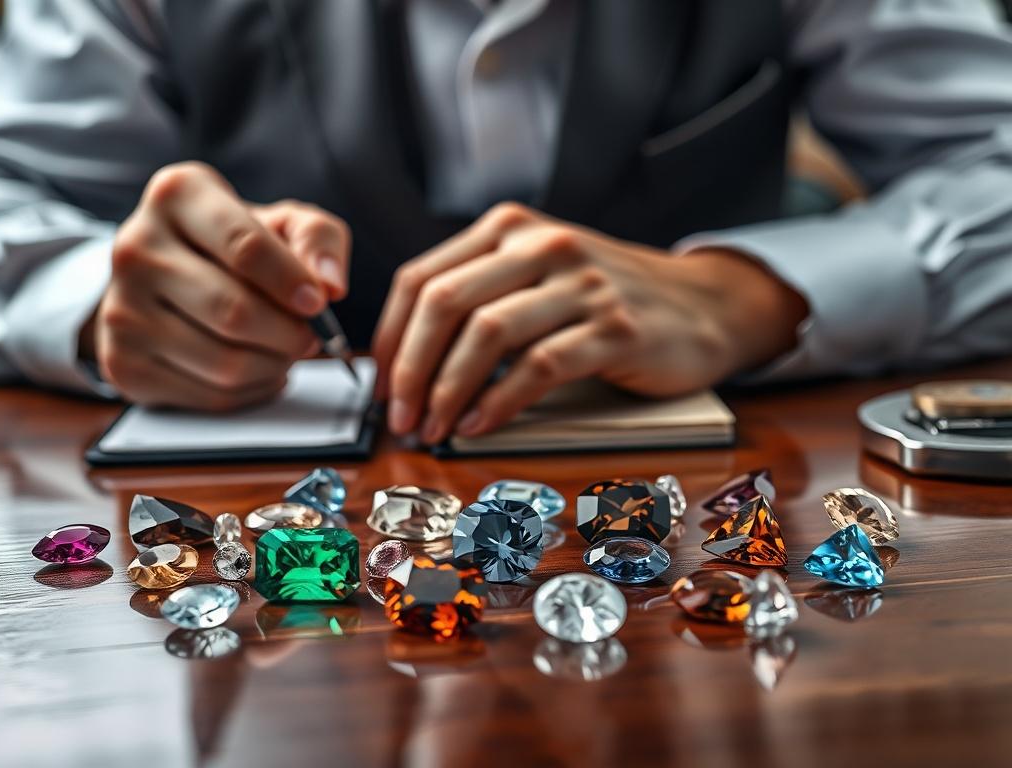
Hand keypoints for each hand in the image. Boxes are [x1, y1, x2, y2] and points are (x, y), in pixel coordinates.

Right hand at [83, 162, 350, 409]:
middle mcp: (136, 247)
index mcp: (178, 196)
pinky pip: (209, 394)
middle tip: (310, 336)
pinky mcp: (124, 362)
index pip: (244, 246)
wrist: (166, 278)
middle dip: (289, 334)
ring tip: (286, 351)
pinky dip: (252, 390)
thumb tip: (330, 285)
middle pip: (233, 312)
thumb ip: (319, 240)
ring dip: (274, 365)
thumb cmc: (236, 245)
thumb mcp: (283, 223)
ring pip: (224, 362)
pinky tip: (260, 369)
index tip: (318, 303)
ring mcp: (121, 308)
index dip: (291, 282)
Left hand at [372, 203, 805, 441]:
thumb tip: (405, 358)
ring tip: (435, 428)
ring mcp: (581, 283)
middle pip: (444, 303)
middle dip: (409, 369)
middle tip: (400, 418)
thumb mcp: (537, 276)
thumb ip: (479, 296)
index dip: (389, 338)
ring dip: (447, 391)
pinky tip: (481, 426)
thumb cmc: (604, 299)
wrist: (701, 304)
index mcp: (509, 229)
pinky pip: (538, 367)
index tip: (380, 384)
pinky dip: (499, 403)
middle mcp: (541, 245)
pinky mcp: (615, 327)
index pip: (421, 277)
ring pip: (486, 334)